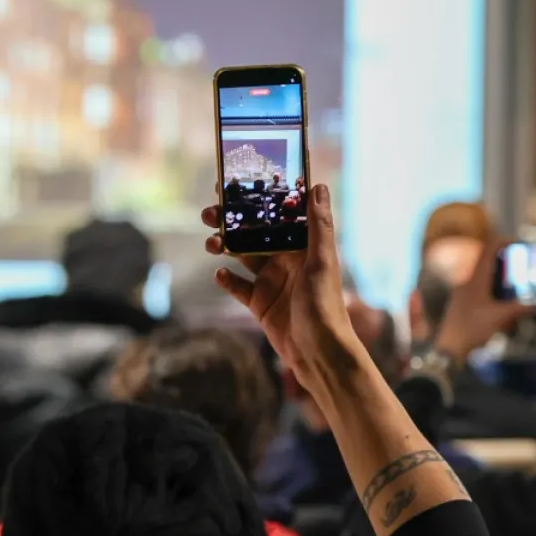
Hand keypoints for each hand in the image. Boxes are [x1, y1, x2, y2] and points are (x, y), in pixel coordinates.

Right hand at [205, 183, 363, 384]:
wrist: (319, 352)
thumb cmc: (326, 305)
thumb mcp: (321, 261)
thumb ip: (318, 225)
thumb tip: (318, 186)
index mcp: (302, 247)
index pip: (277, 215)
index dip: (258, 198)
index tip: (235, 182)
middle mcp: (286, 261)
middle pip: (253, 234)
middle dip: (231, 221)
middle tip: (209, 213)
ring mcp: (272, 282)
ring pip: (241, 257)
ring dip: (224, 246)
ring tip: (210, 243)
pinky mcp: (260, 304)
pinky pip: (238, 287)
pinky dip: (226, 280)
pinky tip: (218, 274)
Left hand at [431, 240, 527, 362]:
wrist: (448, 347)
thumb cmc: (472, 328)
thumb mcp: (499, 318)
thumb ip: (519, 309)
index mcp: (475, 279)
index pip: (488, 249)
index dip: (502, 241)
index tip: (518, 242)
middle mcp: (467, 281)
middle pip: (486, 261)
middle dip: (504, 259)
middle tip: (522, 263)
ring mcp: (463, 292)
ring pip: (483, 275)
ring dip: (499, 275)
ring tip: (515, 281)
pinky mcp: (462, 303)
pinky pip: (480, 288)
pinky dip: (492, 287)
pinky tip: (502, 300)